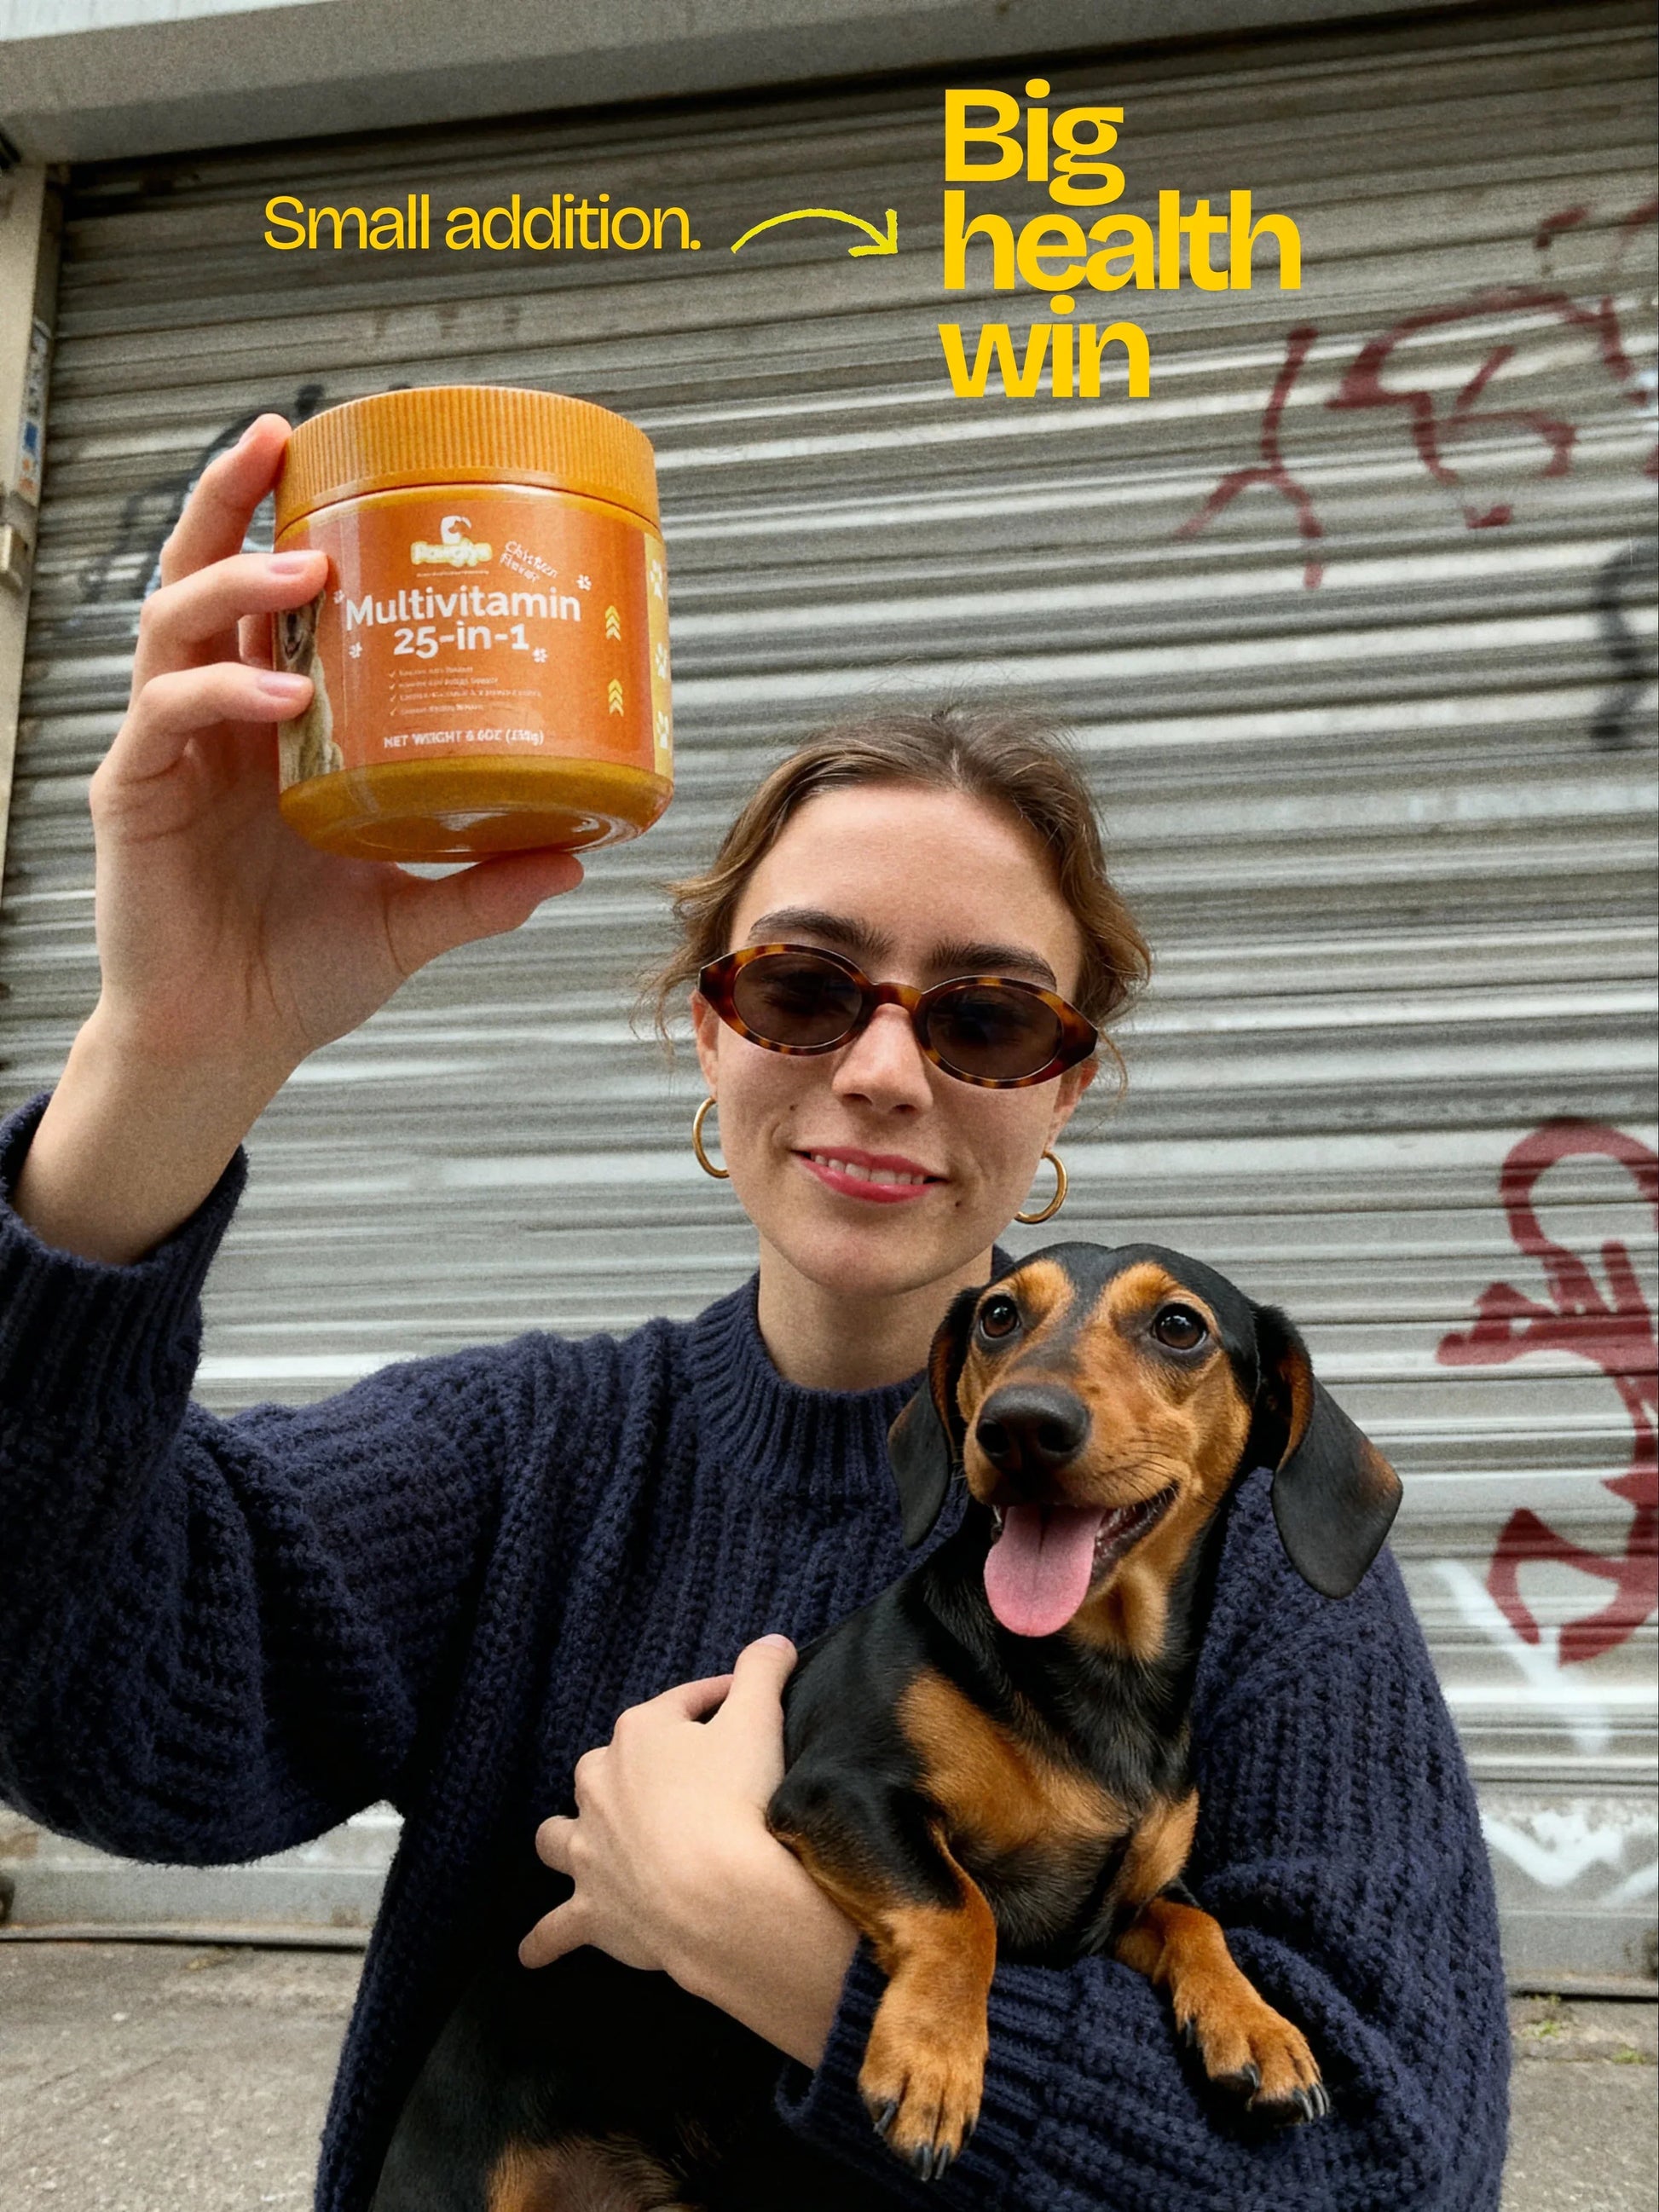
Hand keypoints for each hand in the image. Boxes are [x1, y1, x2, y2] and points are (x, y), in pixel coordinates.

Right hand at [89, 412, 582, 1084]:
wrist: (229, 1045)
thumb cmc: (299, 974)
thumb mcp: (414, 918)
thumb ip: (487, 885)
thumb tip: (583, 851)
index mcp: (273, 728)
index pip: (270, 602)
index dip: (290, 525)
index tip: (348, 472)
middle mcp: (216, 722)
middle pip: (205, 575)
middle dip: (233, 499)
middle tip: (279, 440)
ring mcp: (170, 752)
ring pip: (173, 623)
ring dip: (233, 580)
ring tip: (302, 567)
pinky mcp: (135, 794)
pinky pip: (168, 717)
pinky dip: (222, 695)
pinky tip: (278, 700)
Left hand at [521, 1636, 858, 2067]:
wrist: (721, 1894)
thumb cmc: (740, 1801)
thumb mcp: (759, 1718)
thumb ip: (763, 1671)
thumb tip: (775, 1641)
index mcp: (638, 1734)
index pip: (680, 1705)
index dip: (715, 1703)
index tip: (743, 1708)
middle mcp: (600, 1786)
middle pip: (611, 1766)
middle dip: (638, 1769)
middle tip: (687, 1783)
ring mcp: (590, 1849)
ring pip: (559, 1836)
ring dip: (568, 1837)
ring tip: (579, 1843)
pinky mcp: (591, 1909)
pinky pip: (555, 1928)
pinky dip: (544, 1941)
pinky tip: (533, 1953)